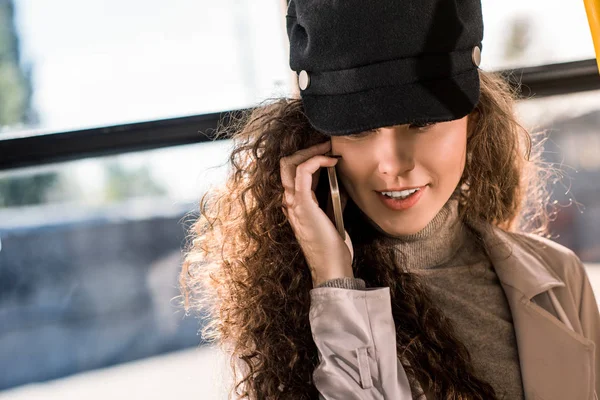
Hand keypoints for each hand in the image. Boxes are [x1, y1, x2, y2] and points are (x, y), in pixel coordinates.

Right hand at [280, 141, 353, 286]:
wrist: (331, 267)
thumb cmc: (332, 247)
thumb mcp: (332, 218)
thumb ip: (332, 201)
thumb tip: (340, 185)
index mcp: (295, 205)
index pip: (292, 173)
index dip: (307, 158)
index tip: (328, 153)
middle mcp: (289, 202)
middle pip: (286, 164)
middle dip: (306, 150)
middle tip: (327, 145)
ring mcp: (293, 203)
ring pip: (290, 164)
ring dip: (311, 151)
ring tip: (329, 148)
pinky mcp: (302, 204)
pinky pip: (302, 172)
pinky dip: (316, 160)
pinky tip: (331, 161)